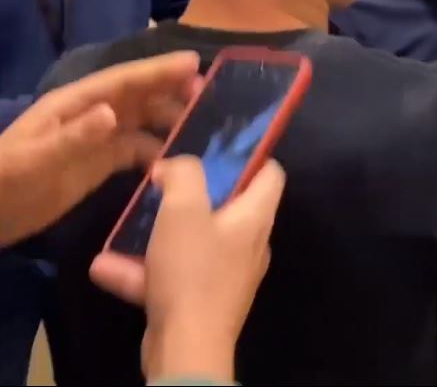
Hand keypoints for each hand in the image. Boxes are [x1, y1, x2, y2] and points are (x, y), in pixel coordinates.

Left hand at [0, 51, 200, 245]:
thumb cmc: (4, 180)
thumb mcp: (36, 159)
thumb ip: (74, 136)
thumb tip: (114, 113)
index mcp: (74, 105)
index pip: (124, 81)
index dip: (158, 70)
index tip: (194, 62)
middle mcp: (90, 117)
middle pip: (138, 97)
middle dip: (172, 92)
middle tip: (209, 95)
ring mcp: (94, 141)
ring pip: (141, 123)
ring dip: (169, 122)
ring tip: (203, 128)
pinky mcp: (96, 166)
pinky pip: (135, 152)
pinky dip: (157, 153)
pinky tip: (177, 164)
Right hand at [90, 155, 285, 382]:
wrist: (187, 346)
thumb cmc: (192, 269)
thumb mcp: (184, 209)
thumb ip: (184, 175)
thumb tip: (176, 166)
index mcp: (256, 218)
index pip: (271, 174)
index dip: (249, 156)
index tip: (215, 149)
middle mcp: (249, 245)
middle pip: (228, 207)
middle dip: (193, 195)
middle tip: (163, 185)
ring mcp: (226, 276)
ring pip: (193, 243)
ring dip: (159, 235)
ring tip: (129, 223)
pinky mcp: (202, 301)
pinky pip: (173, 276)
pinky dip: (143, 271)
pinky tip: (106, 266)